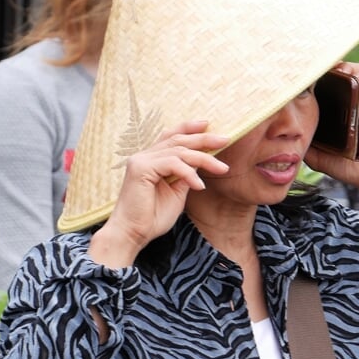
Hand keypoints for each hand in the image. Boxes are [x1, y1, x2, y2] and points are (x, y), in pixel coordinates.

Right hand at [89, 122, 229, 267]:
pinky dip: (189, 174)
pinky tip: (200, 186)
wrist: (133, 234)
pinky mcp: (141, 169)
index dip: (189, 128)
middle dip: (204, 139)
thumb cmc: (152, 217)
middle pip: (178, 139)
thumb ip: (185, 175)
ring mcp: (141, 160)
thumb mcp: (176, 192)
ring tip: (223, 169)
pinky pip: (172, 164)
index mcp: (151, 159)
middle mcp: (144, 156)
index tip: (208, 124)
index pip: (171, 136)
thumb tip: (200, 163)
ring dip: (204, 159)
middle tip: (226, 140)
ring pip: (179, 151)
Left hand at [304, 62, 358, 218]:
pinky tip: (358, 77)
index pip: (327, 87)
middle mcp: (352, 104)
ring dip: (349, 67)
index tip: (307, 75)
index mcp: (337, 112)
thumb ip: (303, 142)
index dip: (318, 78)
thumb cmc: (346, 167)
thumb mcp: (316, 155)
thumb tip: (285, 131)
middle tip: (322, 68)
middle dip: (333, 68)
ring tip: (341, 70)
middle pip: (342, 76)